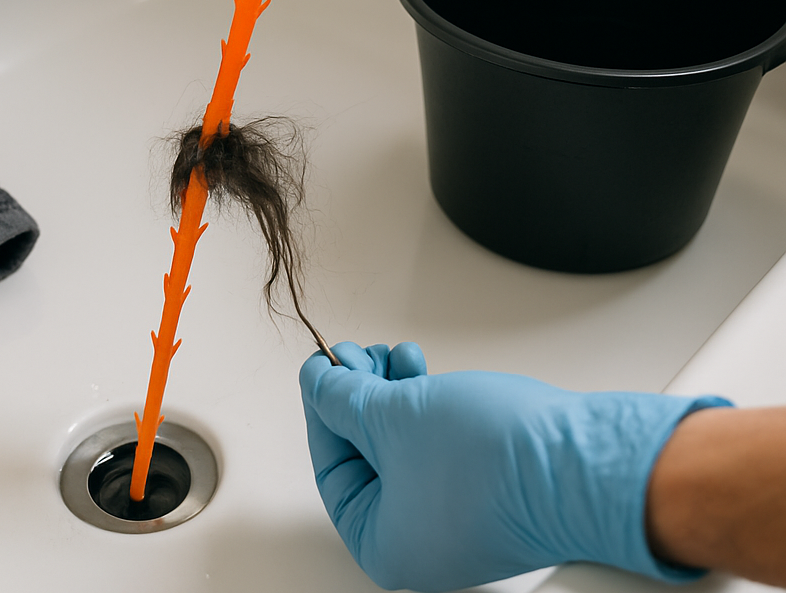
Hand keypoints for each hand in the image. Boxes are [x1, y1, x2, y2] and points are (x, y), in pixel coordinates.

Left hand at [300, 342, 728, 591]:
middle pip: (366, 456)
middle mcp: (420, 541)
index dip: (322, 410)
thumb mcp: (392, 414)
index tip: (323, 371)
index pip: (331, 470)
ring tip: (397, 356)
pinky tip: (423, 370)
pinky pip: (434, 445)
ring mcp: (455, 517)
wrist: (583, 460)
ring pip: (400, 445)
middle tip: (356, 357)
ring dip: (391, 392)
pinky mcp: (485, 489)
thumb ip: (342, 397)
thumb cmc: (499, 460)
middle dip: (359, 396)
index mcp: (385, 543)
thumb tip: (319, 381)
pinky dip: (421, 406)